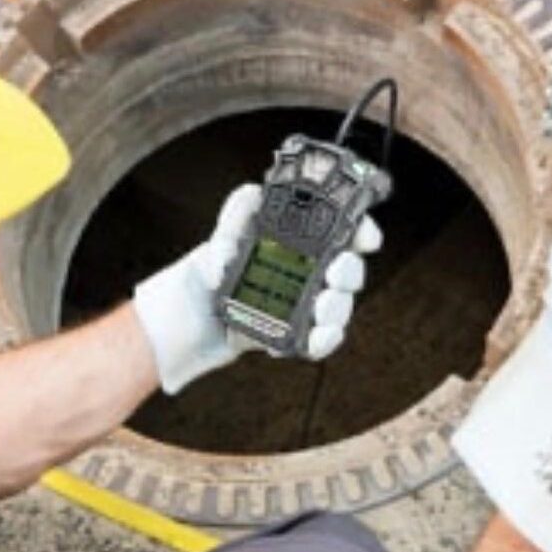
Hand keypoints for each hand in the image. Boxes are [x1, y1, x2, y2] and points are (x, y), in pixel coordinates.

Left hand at [134, 184, 382, 393]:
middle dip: (351, 273)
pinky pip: (321, 340)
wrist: (185, 320)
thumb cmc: (205, 271)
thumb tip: (251, 219)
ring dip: (339, 308)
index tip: (366, 237)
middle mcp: (308, 273)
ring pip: (341, 308)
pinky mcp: (295, 335)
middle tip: (335, 273)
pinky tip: (311, 338)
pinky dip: (322, 341)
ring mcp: (304, 306)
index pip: (344, 232)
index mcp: (299, 243)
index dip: (362, 232)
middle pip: (350, 272)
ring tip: (320, 308)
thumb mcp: (222, 231)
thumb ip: (239, 210)